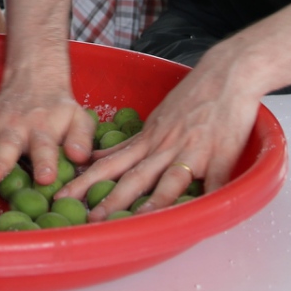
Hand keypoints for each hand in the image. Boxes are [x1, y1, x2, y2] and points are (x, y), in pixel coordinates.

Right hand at [0, 65, 92, 184]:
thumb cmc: (58, 107)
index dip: (46, 162)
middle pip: (8, 145)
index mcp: (44, 129)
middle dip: (0, 161)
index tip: (45, 178)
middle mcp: (18, 126)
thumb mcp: (79, 119)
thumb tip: (80, 157)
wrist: (35, 76)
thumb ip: (81, 138)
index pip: (46, 147)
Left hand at [55, 64, 259, 219]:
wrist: (227, 72)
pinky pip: (213, 180)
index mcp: (148, 140)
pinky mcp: (221, 153)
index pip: (110, 164)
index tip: (63, 196)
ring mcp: (192, 150)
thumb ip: (130, 144)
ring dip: (153, 201)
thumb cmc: (192, 97)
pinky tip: (201, 213)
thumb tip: (97, 160)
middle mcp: (165, 146)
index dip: (86, 181)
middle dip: (111, 198)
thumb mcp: (154, 119)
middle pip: (134, 175)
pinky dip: (207, 197)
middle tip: (90, 217)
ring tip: (136, 219)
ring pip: (169, 179)